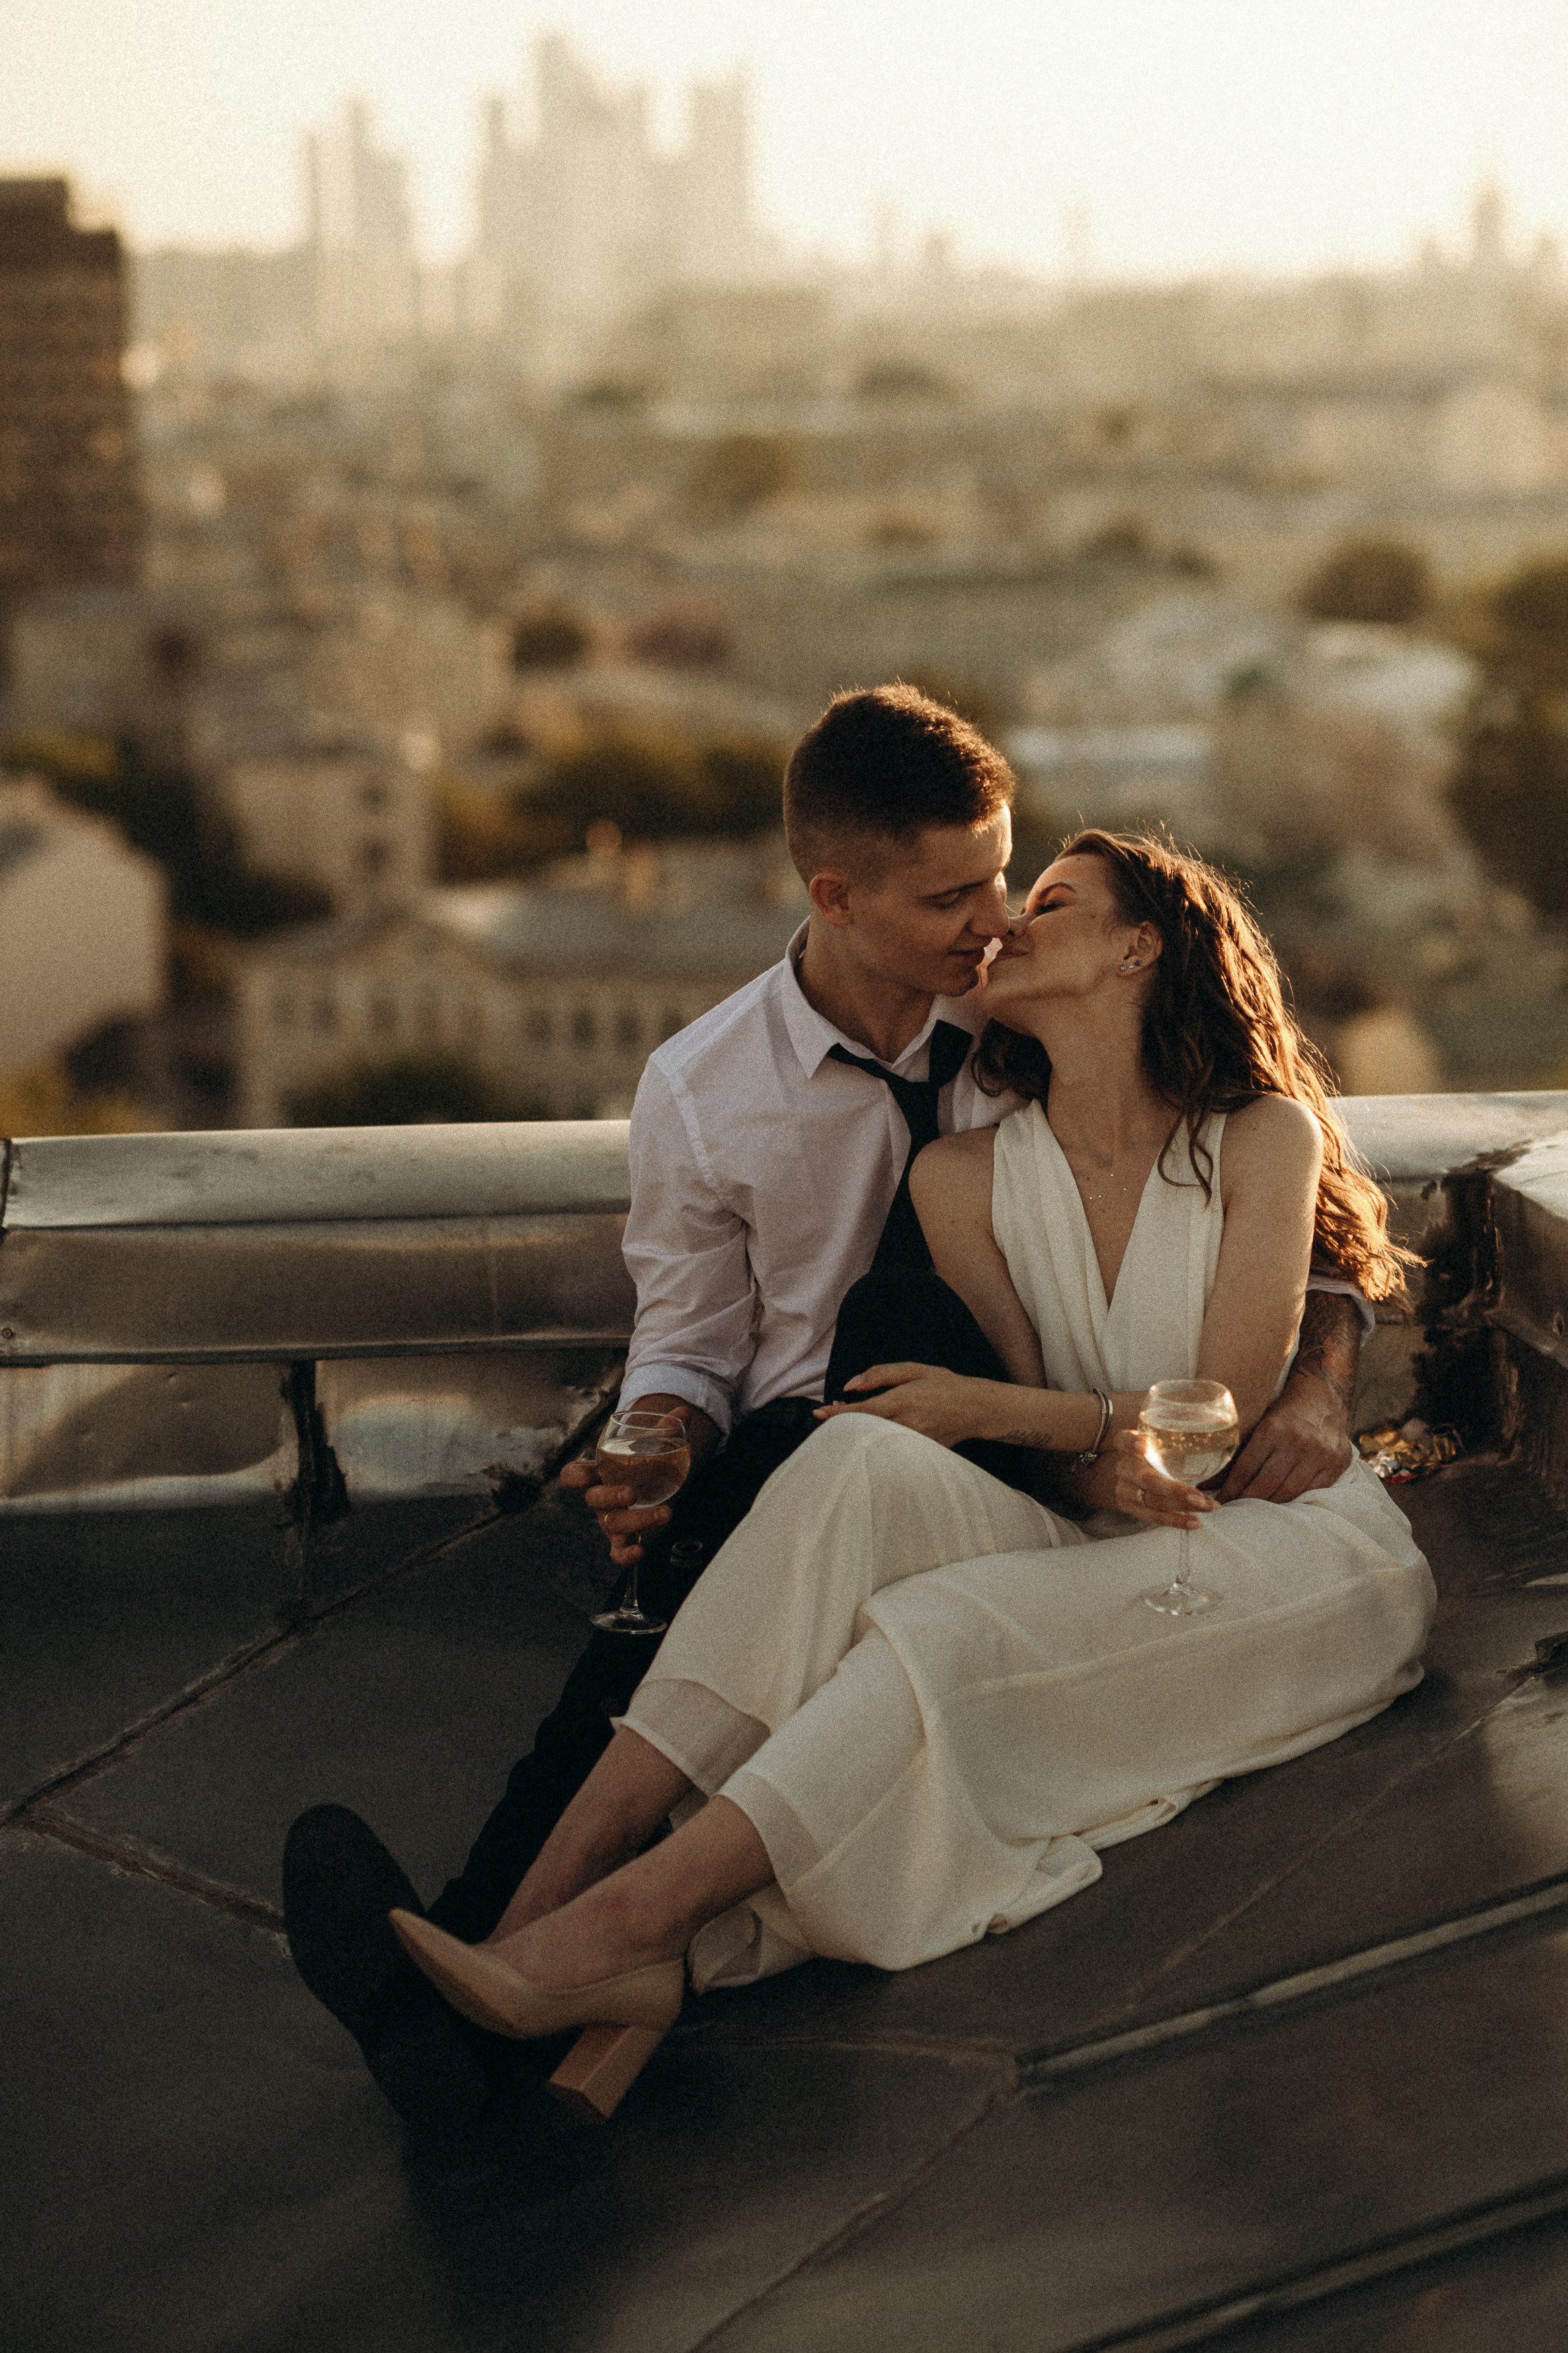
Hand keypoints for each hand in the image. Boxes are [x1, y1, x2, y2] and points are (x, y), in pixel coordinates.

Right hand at [560, 1399, 696, 1569]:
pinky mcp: (623, 1539)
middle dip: (611, 1497)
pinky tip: (640, 1550)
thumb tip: (684, 1412)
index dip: (575, 1476)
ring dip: (638, 1520)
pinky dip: (626, 1555)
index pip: (574, 1474)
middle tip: (631, 1493)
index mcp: (599, 1472)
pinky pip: (617, 1553)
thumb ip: (665, 1429)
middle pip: (594, 1500)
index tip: (585, 1475)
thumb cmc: (644, 1464)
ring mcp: (611, 1520)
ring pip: (613, 1524)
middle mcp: (601, 1498)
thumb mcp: (652, 1445)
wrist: (652, 1486)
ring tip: (666, 1513)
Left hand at [814, 1362, 1000, 1448]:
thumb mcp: (914, 1370)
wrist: (977, 1408)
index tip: (820, 1413)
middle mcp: (907, 1424)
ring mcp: (914, 1442)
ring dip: (858, 1432)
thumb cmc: (946, 1385)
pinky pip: (890, 1448)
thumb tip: (851, 1385)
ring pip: (875, 1441)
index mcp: (904, 1400)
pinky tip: (872, 1431)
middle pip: (864, 1429)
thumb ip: (881, 1374)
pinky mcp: (919, 1452)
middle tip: (831, 1413)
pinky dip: (875, 1440)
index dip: (838, 1414)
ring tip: (849, 1420)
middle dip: (844, 1423)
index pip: (862, 1411)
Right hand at [1079, 1429, 1215, 1530]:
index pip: (1124, 1440)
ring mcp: (1124, 1490)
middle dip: (1174, 1490)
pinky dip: (1176, 1521)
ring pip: (1152, 1501)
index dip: (1131, 1443)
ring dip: (1182, 1507)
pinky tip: (1195, 1522)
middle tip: (1199, 1496)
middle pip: (1146, 1480)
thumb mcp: (1160, 1436)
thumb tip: (1221, 1420)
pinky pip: (1153, 1517)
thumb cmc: (1155, 1451)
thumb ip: (1181, 1427)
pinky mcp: (1131, 1508)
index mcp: (1127, 1444)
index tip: (1144, 1443)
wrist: (1130, 1474)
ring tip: (1208, 1507)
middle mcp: (1123, 1467)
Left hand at [1220, 1382, 1352, 1502]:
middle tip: (1236, 1511)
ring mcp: (1320, 1454)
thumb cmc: (1285, 1413)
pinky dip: (1296, 1500)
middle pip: (1266, 1485)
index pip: (1246, 1469)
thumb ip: (1242, 1450)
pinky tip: (1283, 1504)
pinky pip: (1313, 1491)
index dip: (1231, 1490)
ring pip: (1290, 1492)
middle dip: (1248, 1501)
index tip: (1220, 1502)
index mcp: (1273, 1429)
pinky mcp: (1337, 1463)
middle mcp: (1297, 1442)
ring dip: (1270, 1506)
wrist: (1323, 1398)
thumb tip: (1212, 1481)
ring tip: (1257, 1512)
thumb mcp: (1261, 1423)